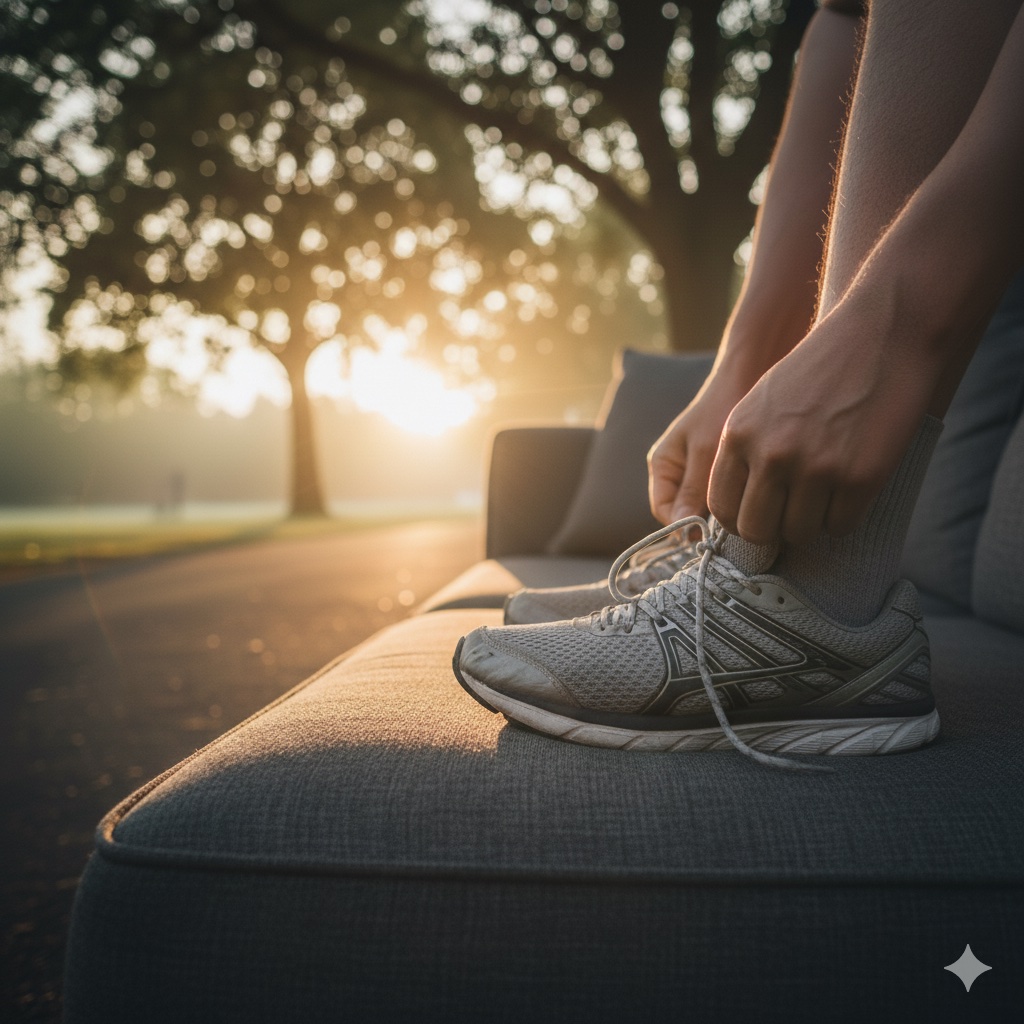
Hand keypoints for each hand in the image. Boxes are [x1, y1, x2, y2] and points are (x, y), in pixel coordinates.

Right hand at [647, 369, 752, 524]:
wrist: (749, 378)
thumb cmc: (722, 409)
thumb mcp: (705, 451)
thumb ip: (693, 490)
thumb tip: (681, 530)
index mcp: (663, 466)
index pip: (664, 511)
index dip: (683, 525)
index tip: (709, 532)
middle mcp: (676, 473)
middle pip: (684, 513)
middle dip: (704, 520)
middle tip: (731, 521)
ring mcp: (697, 473)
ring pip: (704, 508)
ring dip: (721, 511)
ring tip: (742, 506)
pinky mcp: (719, 472)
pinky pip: (721, 498)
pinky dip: (733, 500)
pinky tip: (751, 496)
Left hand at [706, 321, 935, 544]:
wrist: (880, 335)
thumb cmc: (819, 370)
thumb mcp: (759, 403)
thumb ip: (743, 451)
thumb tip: (735, 509)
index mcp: (737, 436)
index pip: (721, 508)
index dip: (740, 520)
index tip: (759, 515)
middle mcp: (770, 456)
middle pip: (756, 531)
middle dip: (772, 532)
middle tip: (791, 516)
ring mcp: (815, 469)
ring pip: (799, 534)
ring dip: (811, 524)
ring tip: (824, 498)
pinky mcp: (858, 479)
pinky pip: (840, 526)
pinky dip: (845, 517)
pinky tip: (851, 490)